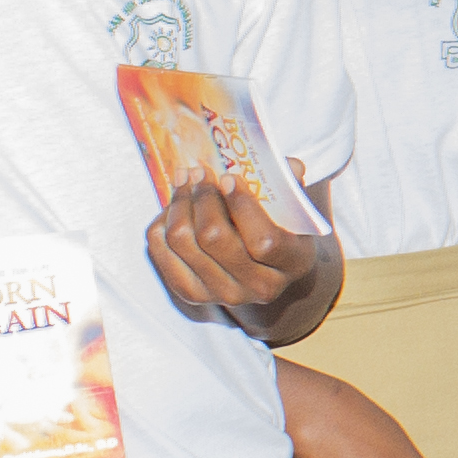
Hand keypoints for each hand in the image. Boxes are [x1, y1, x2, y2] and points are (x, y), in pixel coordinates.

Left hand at [146, 176, 328, 327]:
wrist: (267, 270)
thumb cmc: (282, 228)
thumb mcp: (294, 207)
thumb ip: (291, 185)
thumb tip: (287, 165)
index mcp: (292, 263)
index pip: (264, 241)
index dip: (242, 205)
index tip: (229, 176)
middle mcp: (259, 286)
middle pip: (213, 237)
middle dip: (203, 196)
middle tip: (199, 171)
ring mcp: (222, 293)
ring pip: (182, 240)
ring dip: (179, 202)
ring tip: (185, 181)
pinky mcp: (191, 292)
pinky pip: (162, 249)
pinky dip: (162, 221)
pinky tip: (175, 207)